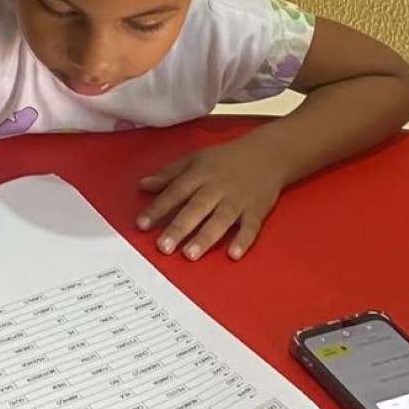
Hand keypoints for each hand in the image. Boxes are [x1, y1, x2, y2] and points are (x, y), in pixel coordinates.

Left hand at [137, 136, 285, 260]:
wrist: (267, 154)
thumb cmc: (226, 159)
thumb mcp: (194, 159)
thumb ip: (168, 174)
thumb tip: (143, 185)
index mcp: (199, 175)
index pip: (175, 192)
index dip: (157, 208)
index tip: (141, 224)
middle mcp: (216, 188)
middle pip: (195, 209)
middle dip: (179, 228)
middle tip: (164, 247)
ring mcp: (237, 200)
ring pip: (220, 220)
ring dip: (205, 237)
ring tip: (190, 254)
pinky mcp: (256, 210)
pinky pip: (250, 227)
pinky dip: (243, 240)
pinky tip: (233, 254)